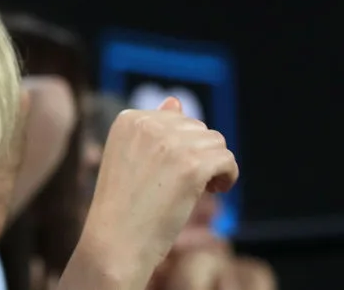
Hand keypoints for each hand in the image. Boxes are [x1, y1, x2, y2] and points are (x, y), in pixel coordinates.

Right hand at [61, 97, 238, 289]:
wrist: (116, 241)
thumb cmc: (124, 205)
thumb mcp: (132, 158)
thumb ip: (154, 129)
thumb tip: (175, 101)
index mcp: (128, 118)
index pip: (176, 119)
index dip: (180, 148)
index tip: (168, 174)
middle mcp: (148, 124)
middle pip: (198, 128)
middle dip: (198, 154)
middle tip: (182, 185)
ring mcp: (169, 143)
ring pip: (216, 142)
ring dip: (214, 165)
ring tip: (198, 189)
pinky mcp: (191, 165)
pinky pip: (227, 160)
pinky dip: (228, 177)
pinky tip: (213, 192)